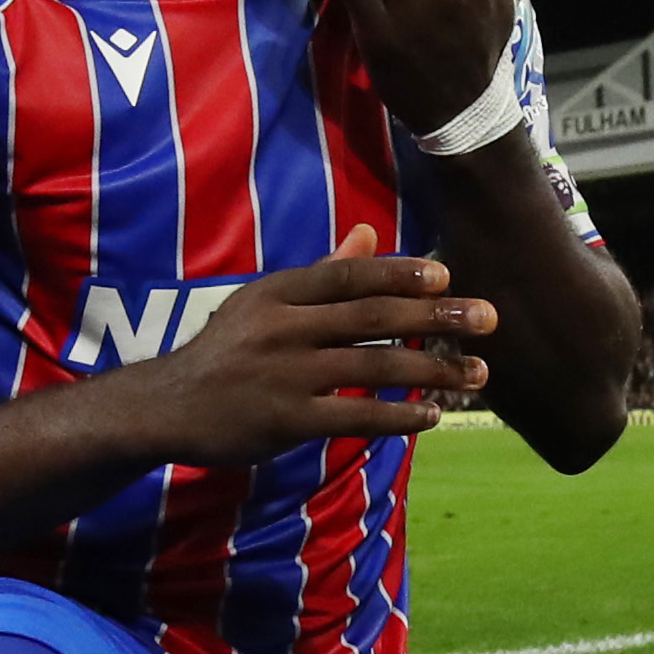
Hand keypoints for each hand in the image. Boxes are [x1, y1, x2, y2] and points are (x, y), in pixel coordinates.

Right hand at [125, 227, 489, 461]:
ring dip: (432, 369)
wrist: (167, 407)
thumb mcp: (263, 303)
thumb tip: (368, 233)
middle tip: (487, 318)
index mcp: (279, 293)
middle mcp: (284, 328)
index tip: (445, 277)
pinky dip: (397, 416)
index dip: (399, 275)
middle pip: (372, 318)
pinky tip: (431, 416)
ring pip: (373, 367)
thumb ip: (320, 273)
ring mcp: (286, 375)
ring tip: (477, 372)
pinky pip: (354, 417)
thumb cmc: (226, 352)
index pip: (349, 277)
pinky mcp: (287, 420)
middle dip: (435, 317)